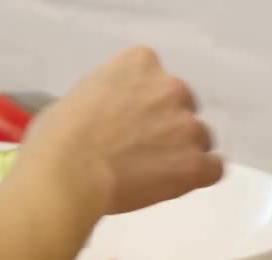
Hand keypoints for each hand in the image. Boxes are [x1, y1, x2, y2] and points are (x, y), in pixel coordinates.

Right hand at [24, 46, 223, 213]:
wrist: (68, 173)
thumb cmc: (57, 137)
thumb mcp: (78, 98)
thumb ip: (106, 102)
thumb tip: (107, 122)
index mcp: (140, 63)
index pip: (156, 78)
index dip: (144, 103)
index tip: (129, 122)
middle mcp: (171, 87)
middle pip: (182, 106)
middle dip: (167, 125)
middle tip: (141, 149)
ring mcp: (187, 126)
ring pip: (199, 137)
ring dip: (182, 151)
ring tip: (153, 173)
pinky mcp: (195, 163)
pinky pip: (213, 168)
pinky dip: (198, 176)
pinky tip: (176, 185)